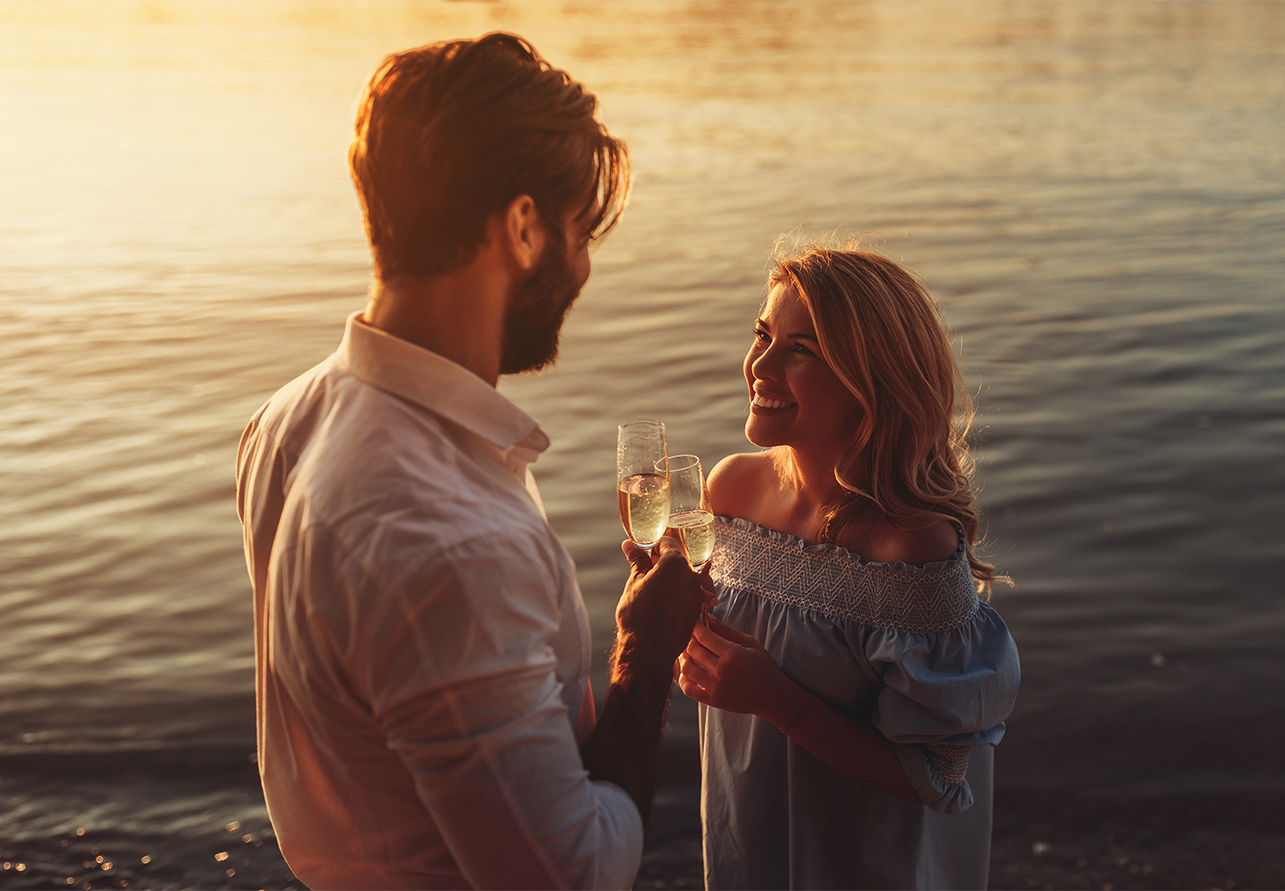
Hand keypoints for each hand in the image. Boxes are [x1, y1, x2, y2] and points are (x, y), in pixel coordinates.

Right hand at [614, 537, 705, 671]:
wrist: (649, 650)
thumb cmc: (638, 616)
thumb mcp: (634, 583)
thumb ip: (637, 561)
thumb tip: (630, 545)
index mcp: (674, 563)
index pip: (667, 544)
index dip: (655, 547)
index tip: (646, 554)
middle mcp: (690, 575)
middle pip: (678, 560)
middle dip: (663, 563)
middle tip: (647, 572)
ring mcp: (696, 592)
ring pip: (684, 577)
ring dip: (671, 579)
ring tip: (654, 591)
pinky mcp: (698, 608)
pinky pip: (688, 593)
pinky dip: (678, 593)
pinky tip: (664, 603)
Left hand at [677, 615, 789, 718]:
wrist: (773, 696)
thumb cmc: (764, 667)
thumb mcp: (750, 643)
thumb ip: (727, 631)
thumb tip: (708, 618)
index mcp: (732, 654)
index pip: (703, 635)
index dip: (694, 625)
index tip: (692, 620)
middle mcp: (721, 670)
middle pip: (692, 649)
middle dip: (688, 638)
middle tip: (689, 634)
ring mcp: (716, 687)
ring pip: (686, 668)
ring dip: (683, 657)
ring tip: (687, 651)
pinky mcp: (713, 700)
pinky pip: (688, 690)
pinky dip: (683, 679)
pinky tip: (688, 671)